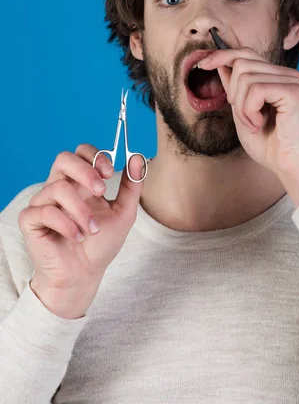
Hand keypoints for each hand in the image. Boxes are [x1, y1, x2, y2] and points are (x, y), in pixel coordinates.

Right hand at [18, 144, 143, 317]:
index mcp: (81, 182)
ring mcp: (44, 202)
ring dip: (81, 210)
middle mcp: (61, 187)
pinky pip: (44, 211)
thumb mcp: (124, 213)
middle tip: (101, 191)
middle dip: (85, 171)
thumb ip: (131, 186)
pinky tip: (77, 236)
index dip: (95, 156)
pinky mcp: (31, 220)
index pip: (82, 153)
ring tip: (92, 229)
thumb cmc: (100, 244)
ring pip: (58, 188)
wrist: (84, 275)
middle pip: (64, 159)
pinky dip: (65, 224)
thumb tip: (137, 157)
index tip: (110, 173)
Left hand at [199, 47, 298, 202]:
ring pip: (245, 76)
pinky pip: (256, 89)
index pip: (245, 53)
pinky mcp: (293, 91)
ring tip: (254, 124)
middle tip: (245, 119)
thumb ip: (235, 89)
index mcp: (276, 77)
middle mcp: (286, 74)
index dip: (221, 56)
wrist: (292, 167)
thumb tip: (221, 65)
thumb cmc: (271, 146)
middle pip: (241, 62)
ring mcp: (292, 80)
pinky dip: (250, 110)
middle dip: (233, 93)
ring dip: (241, 106)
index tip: (202, 64)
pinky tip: (259, 124)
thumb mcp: (243, 113)